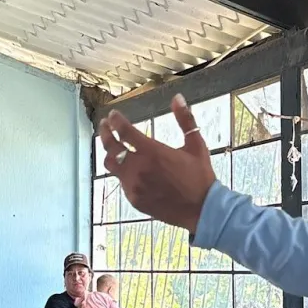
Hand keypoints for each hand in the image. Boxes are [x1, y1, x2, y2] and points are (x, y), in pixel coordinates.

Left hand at [100, 95, 215, 230]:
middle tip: (104, 126)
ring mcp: (134, 186)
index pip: (124, 131)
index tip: (113, 115)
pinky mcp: (134, 200)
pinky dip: (123, 172)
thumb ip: (185, 120)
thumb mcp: (195, 144)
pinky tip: (129, 168)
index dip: (116, 121)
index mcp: (152, 152)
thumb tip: (177, 98)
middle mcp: (138, 168)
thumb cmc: (200, 175)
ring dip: (110, 154)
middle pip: (110, 148)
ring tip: (112, 146)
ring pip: (112, 166)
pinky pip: (122, 182)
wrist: (202, 209)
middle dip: (105, 134)